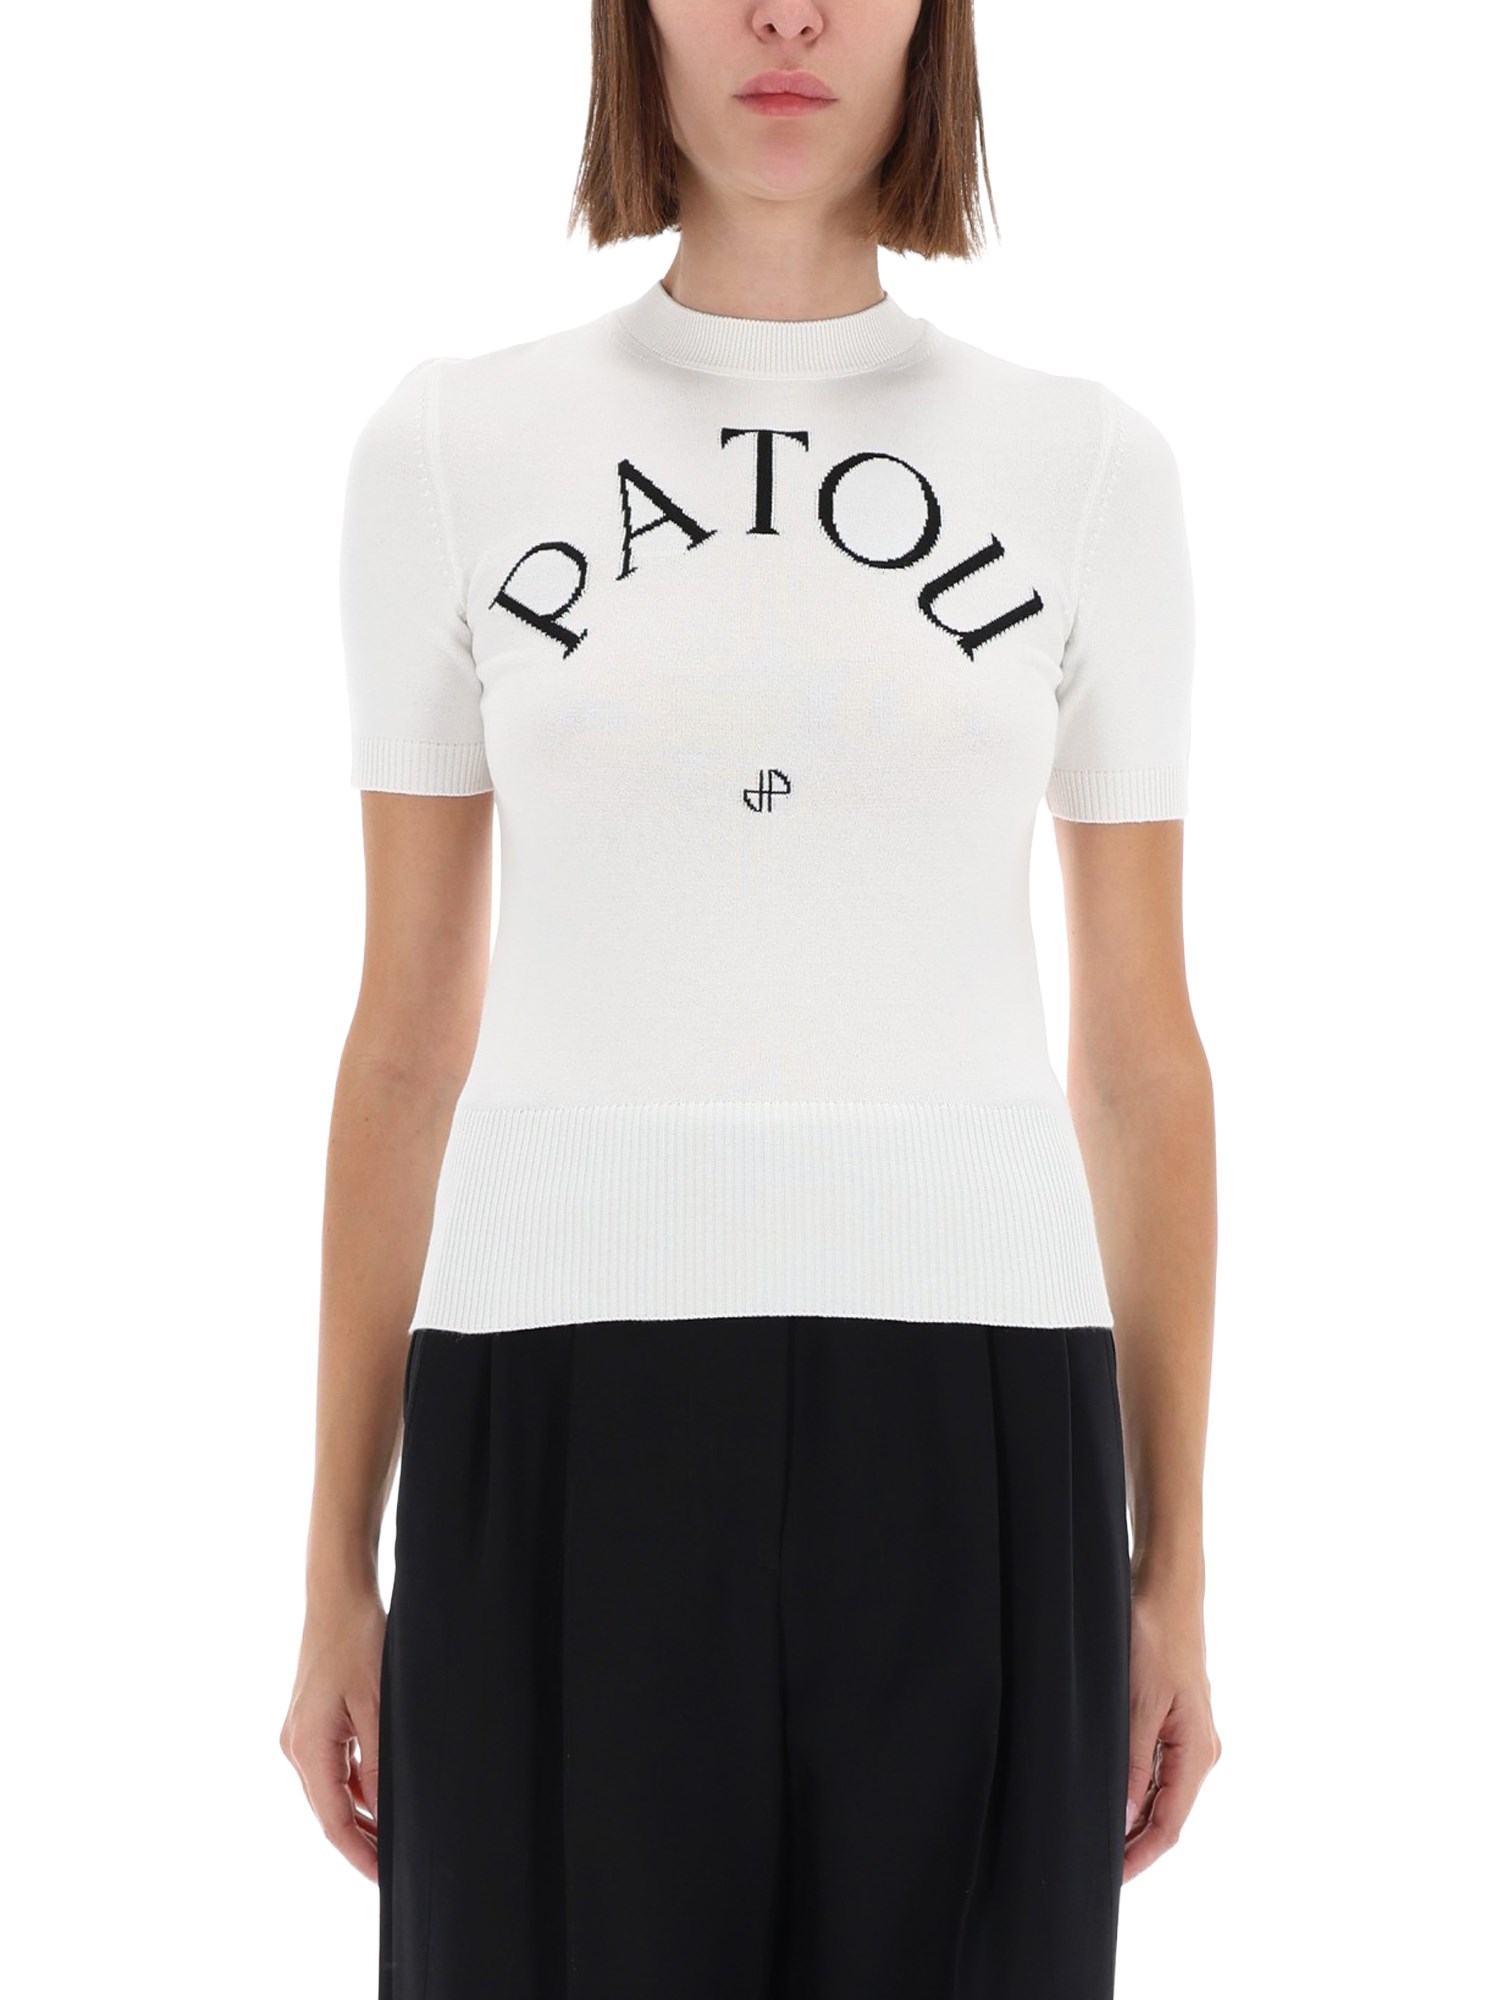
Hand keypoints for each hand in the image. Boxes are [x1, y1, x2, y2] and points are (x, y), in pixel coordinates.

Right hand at [280, 1586, 386, 1881]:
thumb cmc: (359, 1641)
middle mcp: (296, 1746)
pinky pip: (333, 1765)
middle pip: (329, 1810)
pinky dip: (355, 1784)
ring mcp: (300, 1733)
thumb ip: (379, 1765)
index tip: (384, 1878)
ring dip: (359, 1813)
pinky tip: (380, 1792)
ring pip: (331, 1790)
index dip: (359, 1854)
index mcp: (307, 1748)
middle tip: (394, 1866)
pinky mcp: (310, 1720)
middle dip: (360, 1840)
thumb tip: (384, 1814)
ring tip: (392, 1835)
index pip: (333, 1821)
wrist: (337, 1594)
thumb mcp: (378, 1707)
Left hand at [1123, 1577, 1221, 1881]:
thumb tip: (1127, 1819)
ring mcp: (1188, 1734)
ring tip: (1096, 1836)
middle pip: (1166, 1814)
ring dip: (1133, 1817)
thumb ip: (1134, 1764)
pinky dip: (1135, 1788)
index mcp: (1197, 1752)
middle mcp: (1199, 1750)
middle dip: (1134, 1843)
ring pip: (1160, 1793)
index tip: (1109, 1879)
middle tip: (1094, 1863)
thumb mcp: (1137, 1704)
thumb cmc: (1154, 1638)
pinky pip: (1157, 1768)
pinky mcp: (1174, 1718)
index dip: (1138, 1856)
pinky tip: (1111, 1793)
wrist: (1165, 1588)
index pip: (1169, 1825)